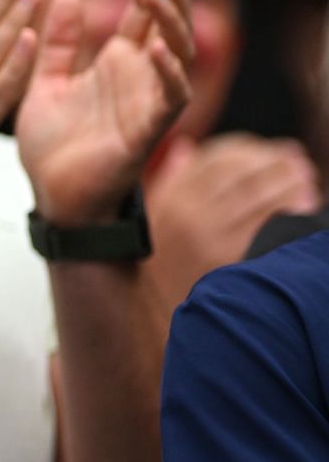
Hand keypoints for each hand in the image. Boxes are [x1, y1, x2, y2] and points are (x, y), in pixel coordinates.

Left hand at [17, 0, 194, 225]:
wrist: (52, 198)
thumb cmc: (52, 146)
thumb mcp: (43, 81)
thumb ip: (56, 42)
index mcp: (115, 63)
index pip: (139, 11)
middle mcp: (138, 77)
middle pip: (165, 22)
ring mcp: (147, 101)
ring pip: (175, 51)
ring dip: (167, 20)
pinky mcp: (147, 130)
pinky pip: (169, 96)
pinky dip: (165, 71)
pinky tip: (154, 47)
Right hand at [146, 133, 321, 302]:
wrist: (159, 314)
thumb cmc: (161, 262)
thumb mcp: (153, 219)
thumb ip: (168, 181)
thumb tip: (184, 147)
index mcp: (169, 197)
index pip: (217, 156)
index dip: (253, 148)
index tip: (275, 148)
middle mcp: (186, 213)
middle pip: (243, 172)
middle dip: (278, 162)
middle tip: (300, 162)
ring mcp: (208, 236)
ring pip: (260, 195)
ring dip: (291, 183)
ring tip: (308, 181)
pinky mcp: (230, 259)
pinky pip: (270, 225)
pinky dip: (292, 211)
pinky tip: (305, 208)